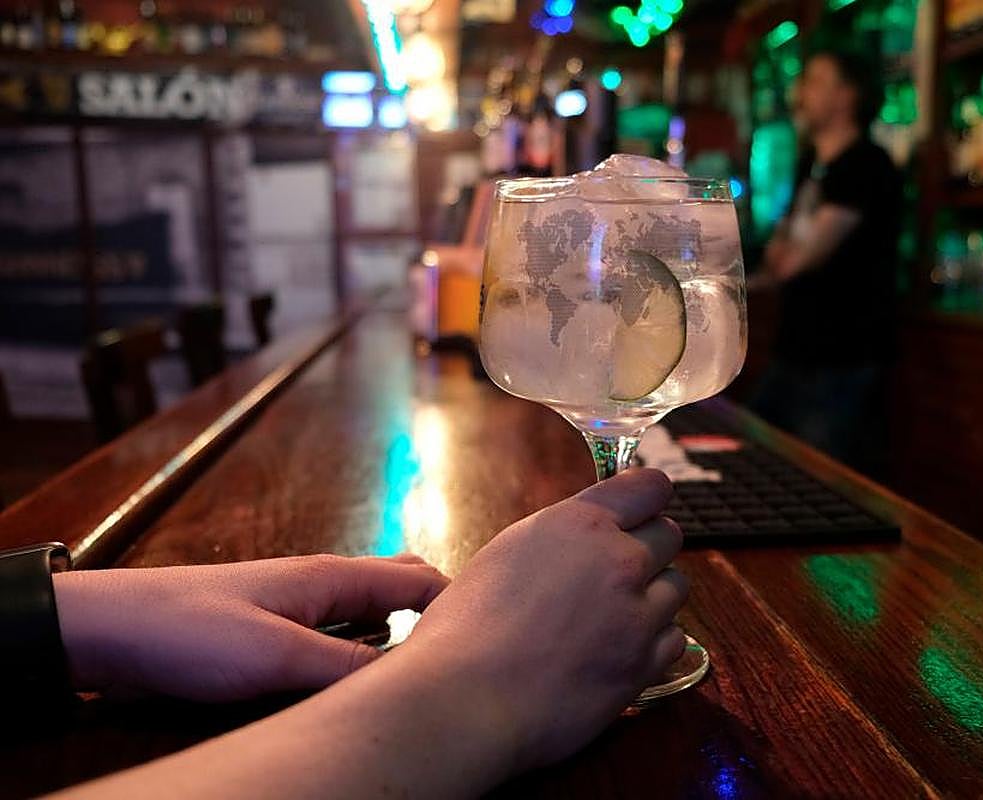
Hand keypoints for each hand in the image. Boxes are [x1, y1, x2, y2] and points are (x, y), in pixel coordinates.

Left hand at [53, 554, 448, 700]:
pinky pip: (342, 634)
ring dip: (401, 632)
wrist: (108, 629)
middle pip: (401, 586)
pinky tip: (366, 677)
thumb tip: (408, 678)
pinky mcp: (277, 630)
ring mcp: (300, 605)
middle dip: (438, 612)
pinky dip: (366, 649)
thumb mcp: (274, 658)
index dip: (461, 602)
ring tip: (427, 667)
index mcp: (331, 576)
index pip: (419, 577)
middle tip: (465, 652)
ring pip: (371, 612)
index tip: (491, 637)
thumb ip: (343, 666)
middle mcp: (323, 584)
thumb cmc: (188, 631)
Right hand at [402, 468, 687, 774]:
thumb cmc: (468, 627)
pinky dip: (654, 642)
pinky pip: (674, 638)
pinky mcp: (643, 664)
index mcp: (581, 523)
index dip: (646, 498)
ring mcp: (636, 615)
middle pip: (670, 535)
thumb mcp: (511, 550)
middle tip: (616, 571)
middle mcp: (618, 561)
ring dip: (652, 596)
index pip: (651, 487)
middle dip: (648, 548)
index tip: (639, 510)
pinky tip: (618, 649)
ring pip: (676, 586)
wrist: (466, 698)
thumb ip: (564, 534)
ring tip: (612, 615)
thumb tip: (594, 531)